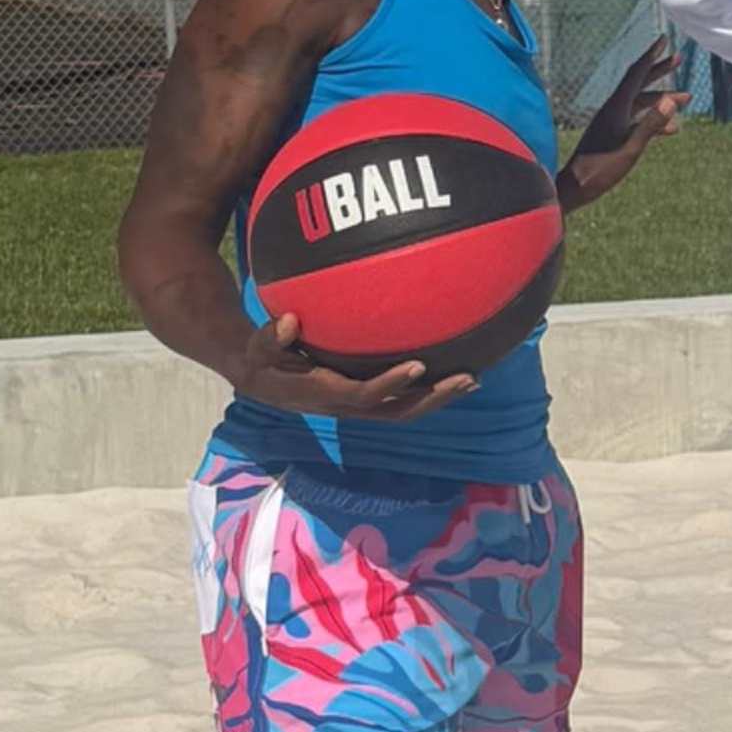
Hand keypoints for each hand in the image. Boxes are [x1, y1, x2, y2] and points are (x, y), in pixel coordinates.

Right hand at [231, 311, 467, 424]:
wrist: (261, 380)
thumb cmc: (262, 358)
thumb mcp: (258, 346)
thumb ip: (271, 336)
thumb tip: (289, 321)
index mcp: (324, 393)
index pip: (363, 394)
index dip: (391, 384)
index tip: (419, 365)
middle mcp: (346, 405)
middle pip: (397, 410)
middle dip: (432, 398)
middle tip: (467, 379)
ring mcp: (358, 406)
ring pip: (404, 410)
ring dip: (438, 398)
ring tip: (472, 381)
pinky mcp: (365, 401)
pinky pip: (401, 401)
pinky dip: (428, 392)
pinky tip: (453, 375)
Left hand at [561, 42, 684, 209]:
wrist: (574, 187)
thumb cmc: (600, 170)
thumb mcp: (631, 148)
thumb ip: (652, 124)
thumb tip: (671, 100)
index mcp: (617, 107)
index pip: (636, 74)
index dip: (652, 56)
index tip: (664, 39)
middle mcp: (613, 109)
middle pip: (638, 82)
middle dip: (659, 70)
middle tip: (678, 58)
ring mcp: (612, 121)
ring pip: (641, 102)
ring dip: (662, 98)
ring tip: (686, 97)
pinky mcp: (612, 133)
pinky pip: (637, 119)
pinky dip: (655, 119)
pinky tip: (671, 129)